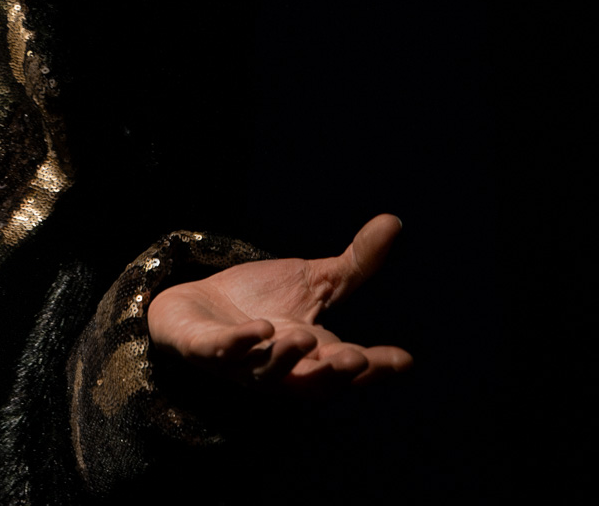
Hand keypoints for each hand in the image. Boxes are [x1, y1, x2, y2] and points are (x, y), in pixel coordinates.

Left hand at [146, 215, 412, 397]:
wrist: (197, 307)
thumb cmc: (260, 301)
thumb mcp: (312, 280)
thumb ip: (355, 264)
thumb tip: (394, 221)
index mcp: (312, 353)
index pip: (348, 366)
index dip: (376, 367)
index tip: (404, 360)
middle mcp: (280, 366)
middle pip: (312, 381)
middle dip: (335, 373)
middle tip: (359, 360)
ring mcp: (240, 361)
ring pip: (266, 371)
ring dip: (286, 358)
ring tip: (305, 339)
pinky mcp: (204, 349)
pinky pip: (220, 352)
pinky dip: (238, 344)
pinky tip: (259, 329)